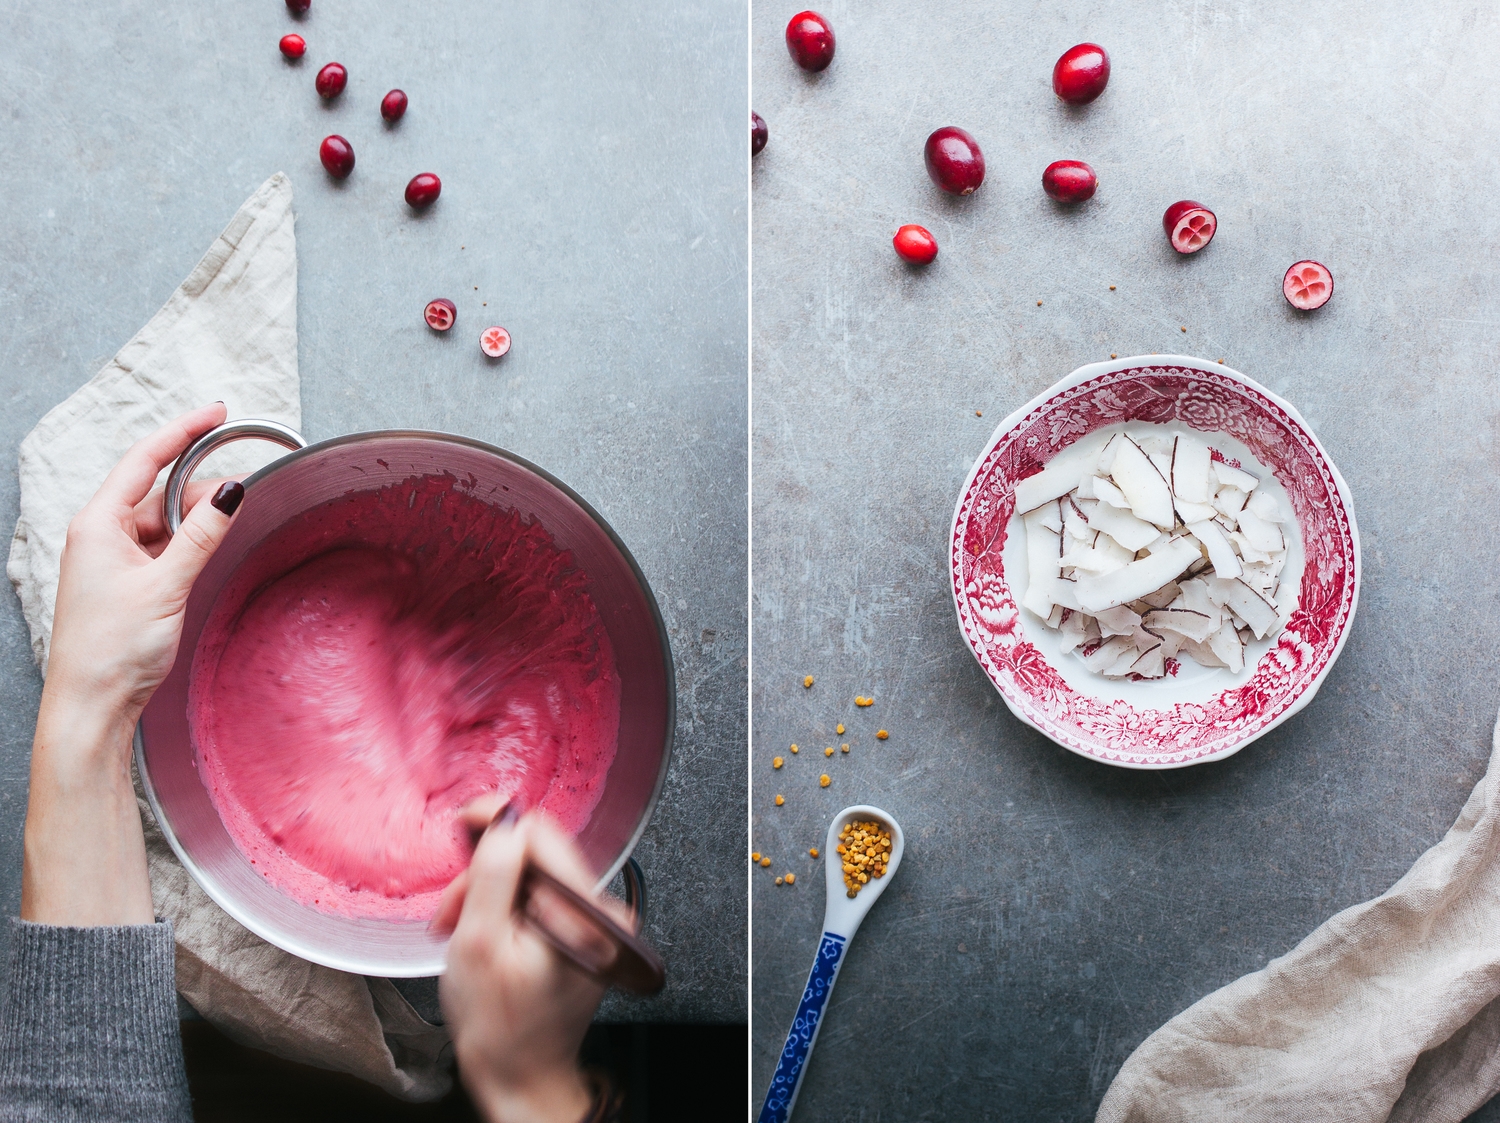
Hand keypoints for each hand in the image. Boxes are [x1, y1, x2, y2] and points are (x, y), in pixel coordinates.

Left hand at [46, 401, 238, 719]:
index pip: (144, 460)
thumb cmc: (113, 649)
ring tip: (234, 520)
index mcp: (96, 524)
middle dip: (201, 484)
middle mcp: (100, 534)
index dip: (182, 431)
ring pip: (163, 520)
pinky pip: (162, 546)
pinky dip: (188, 542)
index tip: (216, 412)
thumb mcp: (166, 585)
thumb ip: (201, 535)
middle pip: (158, 489)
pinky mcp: (125, 581)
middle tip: (246, 484)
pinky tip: (210, 547)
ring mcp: (111, 558)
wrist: (91, 705)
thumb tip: (231, 490)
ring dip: (197, 518)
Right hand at [435, 801, 627, 1122]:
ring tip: (462, 932)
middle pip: (535, 856)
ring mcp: (597, 923)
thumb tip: (504, 817)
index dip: (496, 824)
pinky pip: (541, 898)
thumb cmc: (499, 1026)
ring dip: (490, 895)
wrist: (521, 1078)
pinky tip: (487, 935)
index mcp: (584, 913)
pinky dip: (508, 910)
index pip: (542, 833)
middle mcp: (603, 912)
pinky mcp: (585, 932)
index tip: (463, 826)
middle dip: (485, 876)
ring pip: (533, 876)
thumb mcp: (479, 942)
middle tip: (452, 914)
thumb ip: (493, 873)